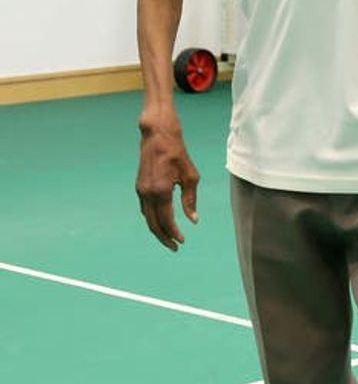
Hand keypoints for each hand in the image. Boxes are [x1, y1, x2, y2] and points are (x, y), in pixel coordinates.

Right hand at [136, 114, 199, 250]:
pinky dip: (152, 219)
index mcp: (161, 191)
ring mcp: (141, 190)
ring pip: (147, 218)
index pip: (167, 221)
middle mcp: (147, 193)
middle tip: (175, 247)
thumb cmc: (177, 153)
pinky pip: (145, 209)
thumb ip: (190, 200)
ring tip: (169, 238)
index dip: (174, 233)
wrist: (157, 136)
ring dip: (157, 230)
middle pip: (153, 224)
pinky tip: (161, 222)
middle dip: (164, 238)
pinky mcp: (139, 187)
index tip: (182, 241)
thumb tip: (193, 220)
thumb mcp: (190, 176)